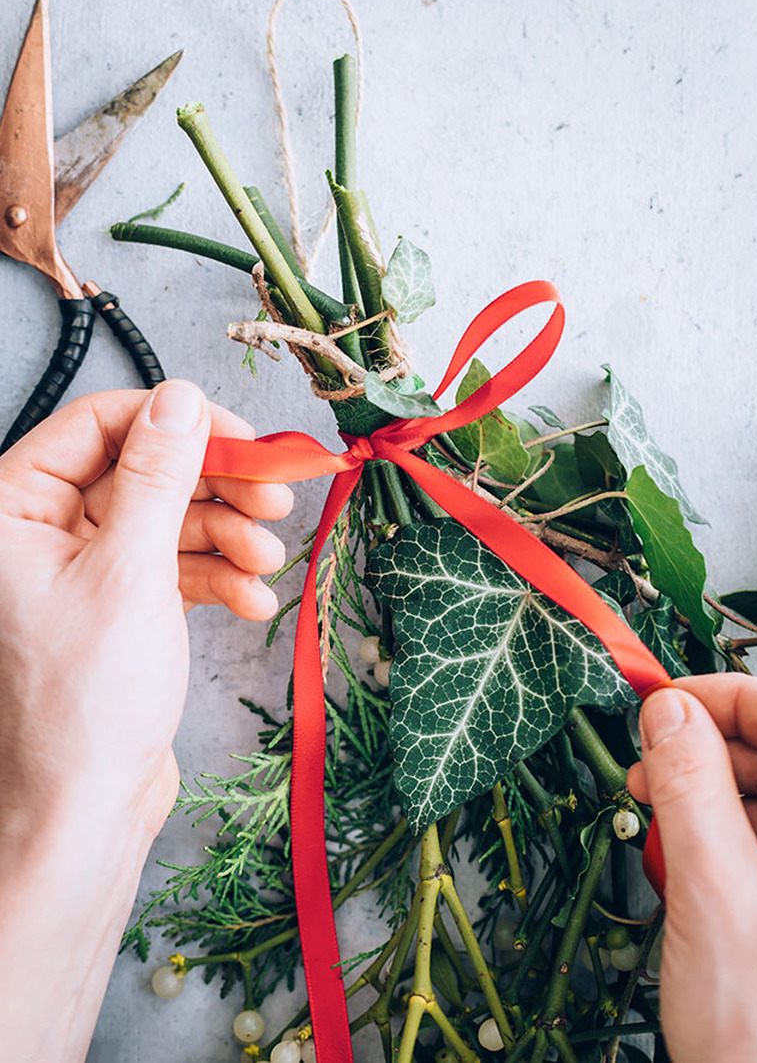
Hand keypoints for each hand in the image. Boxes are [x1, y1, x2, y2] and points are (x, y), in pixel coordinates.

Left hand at [0, 381, 292, 1061]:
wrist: (84, 811)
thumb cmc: (85, 705)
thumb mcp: (130, 572)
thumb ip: (157, 476)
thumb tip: (183, 400)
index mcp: (13, 507)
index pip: (102, 423)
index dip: (181, 425)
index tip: (245, 441)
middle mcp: (42, 529)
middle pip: (144, 469)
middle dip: (215, 486)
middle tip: (275, 500)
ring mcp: (82, 566)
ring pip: (168, 516)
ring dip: (227, 534)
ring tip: (267, 562)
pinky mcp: (118, 601)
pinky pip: (175, 563)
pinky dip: (217, 574)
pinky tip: (249, 599)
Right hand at [628, 675, 756, 1062]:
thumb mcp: (716, 893)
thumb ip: (691, 787)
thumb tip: (668, 713)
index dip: (727, 698)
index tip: (667, 703)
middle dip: (713, 749)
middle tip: (653, 762)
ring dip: (716, 790)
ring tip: (662, 809)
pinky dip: (731, 831)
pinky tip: (693, 851)